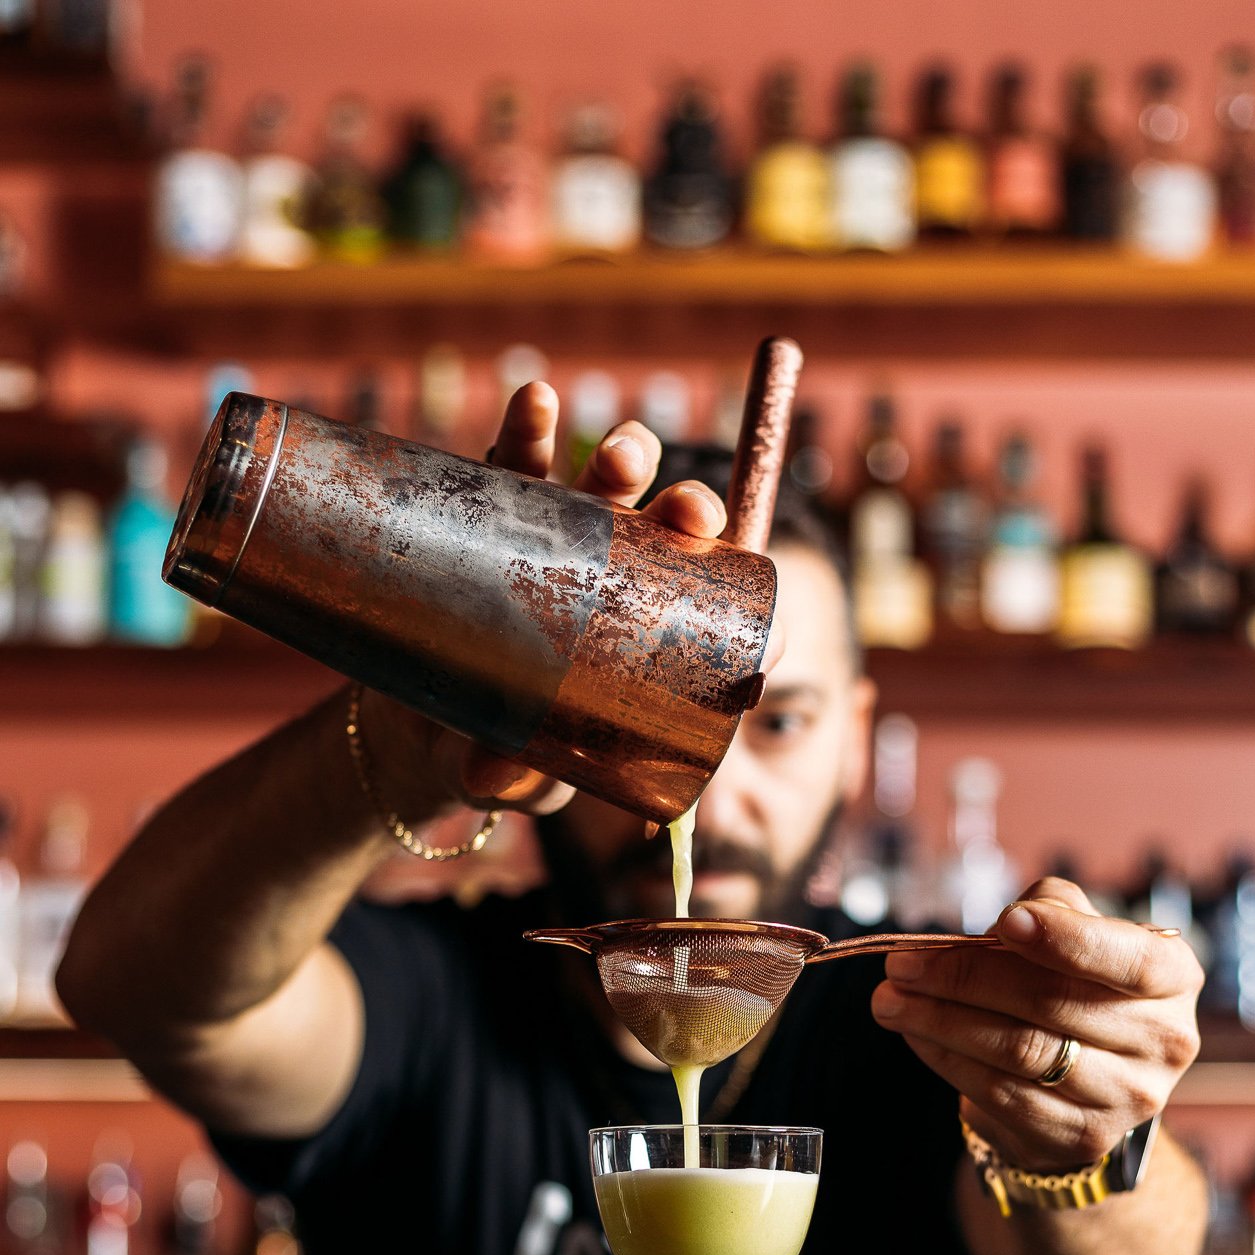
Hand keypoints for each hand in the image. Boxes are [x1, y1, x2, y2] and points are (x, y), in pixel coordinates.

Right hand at [362, 381, 729, 820]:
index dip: (741, 583)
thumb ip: (519, 780)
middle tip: (689, 512)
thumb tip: (494, 780)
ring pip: (600, 485)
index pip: (708, 598)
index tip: (752, 578)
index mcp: (643, 633)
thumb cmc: (508, 757)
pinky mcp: (490, 519)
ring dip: (622, 458)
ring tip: (625, 456)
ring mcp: (553, 542)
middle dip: (686, 509)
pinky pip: (512, 466)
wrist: (431, 732)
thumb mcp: (525, 778)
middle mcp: (609, 576)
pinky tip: (536, 402)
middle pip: (664, 529)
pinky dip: (526, 429)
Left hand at [869, 877, 1202, 1170]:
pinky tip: (915, 1035)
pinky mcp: (1081, 1137)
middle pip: (1052, 1003)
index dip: (1065, 939)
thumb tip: (1008, 926)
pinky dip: (947, 1059)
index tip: (1004, 922)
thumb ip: (1053, 910)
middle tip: (901, 963)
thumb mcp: (1080, 935)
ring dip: (940, 1021)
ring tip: (890, 998)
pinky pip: (1000, 1094)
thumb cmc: (1078, 985)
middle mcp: (1164, 1041)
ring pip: (1019, 1052)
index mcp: (1172, 977)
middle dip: (965, 978)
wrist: (1091, 1081)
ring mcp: (1127, 1098)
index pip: (1127, 958)